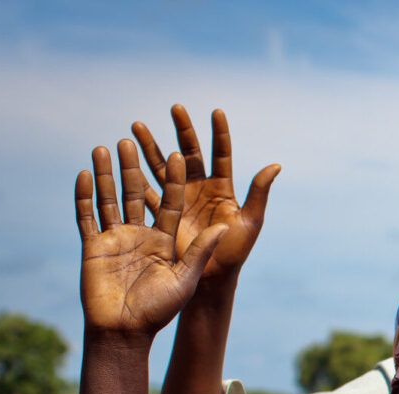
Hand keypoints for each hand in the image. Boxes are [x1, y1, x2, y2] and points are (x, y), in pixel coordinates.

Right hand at [77, 143, 227, 336]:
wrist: (125, 332)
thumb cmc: (158, 311)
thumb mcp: (185, 278)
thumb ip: (201, 250)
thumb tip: (225, 227)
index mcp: (164, 241)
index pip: (169, 202)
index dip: (173, 179)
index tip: (178, 153)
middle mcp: (140, 235)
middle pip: (136, 193)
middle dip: (135, 167)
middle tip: (134, 138)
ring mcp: (115, 239)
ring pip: (110, 199)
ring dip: (108, 174)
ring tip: (107, 146)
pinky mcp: (93, 247)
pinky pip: (87, 216)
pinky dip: (84, 196)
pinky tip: (85, 174)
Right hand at [133, 106, 279, 282]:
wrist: (210, 281)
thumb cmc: (233, 254)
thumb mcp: (250, 222)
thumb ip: (259, 193)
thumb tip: (276, 164)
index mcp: (221, 189)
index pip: (221, 155)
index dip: (219, 134)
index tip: (217, 112)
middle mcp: (198, 190)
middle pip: (189, 153)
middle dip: (182, 131)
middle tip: (176, 108)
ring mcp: (178, 200)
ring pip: (162, 166)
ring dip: (150, 147)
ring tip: (137, 126)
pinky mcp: (160, 213)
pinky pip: (145, 191)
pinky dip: (134, 176)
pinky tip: (122, 158)